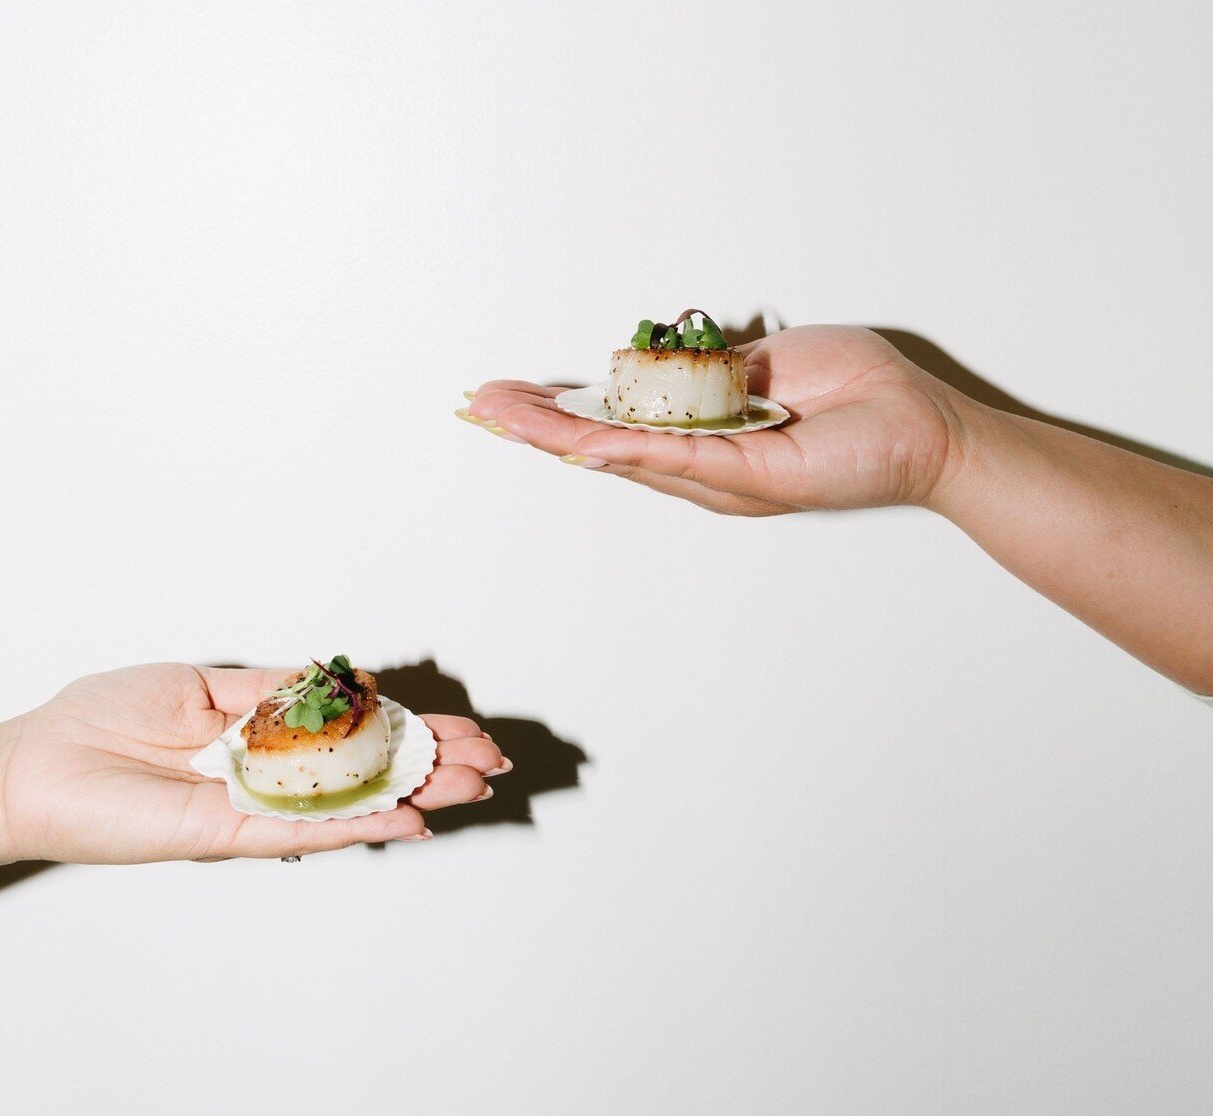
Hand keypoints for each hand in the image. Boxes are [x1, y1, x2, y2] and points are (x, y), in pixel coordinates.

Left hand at [0, 663, 506, 862]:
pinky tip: (408, 820)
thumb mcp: (197, 686)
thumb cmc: (101, 722)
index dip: (411, 730)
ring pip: (351, 804)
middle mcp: (268, 778)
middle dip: (432, 765)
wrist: (37, 768)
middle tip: (491, 764)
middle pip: (368, 772)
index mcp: (262, 738)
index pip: (354, 733)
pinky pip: (305, 830)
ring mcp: (255, 809)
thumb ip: (271, 692)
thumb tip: (342, 683)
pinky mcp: (229, 834)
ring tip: (471, 789)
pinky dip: (357, 826)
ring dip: (414, 796)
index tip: (463, 729)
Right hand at [467, 326, 962, 515]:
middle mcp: (702, 469)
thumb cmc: (862, 395)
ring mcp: (718, 478)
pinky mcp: (744, 478)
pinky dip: (622, 449)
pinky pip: (672, 459)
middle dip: (539, 425)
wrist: (920, 428)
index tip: (516, 395)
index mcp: (706, 439)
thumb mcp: (777, 360)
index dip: (566, 410)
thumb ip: (723, 365)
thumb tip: (684, 353)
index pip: (621, 424)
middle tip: (480, 406)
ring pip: (623, 457)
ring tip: (503, 417)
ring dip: (559, 437)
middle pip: (604, 447)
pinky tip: (576, 442)